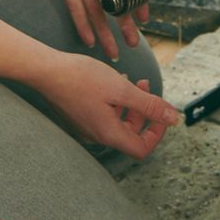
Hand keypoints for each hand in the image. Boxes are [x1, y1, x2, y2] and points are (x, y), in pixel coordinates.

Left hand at [26, 0, 168, 59]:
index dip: (139, 6)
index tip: (145, 21)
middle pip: (117, 7)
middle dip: (125, 27)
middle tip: (133, 45)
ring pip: (98, 15)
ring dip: (105, 33)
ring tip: (113, 53)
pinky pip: (77, 13)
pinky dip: (83, 27)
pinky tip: (90, 41)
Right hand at [32, 53, 178, 159]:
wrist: (46, 71)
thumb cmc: (81, 78)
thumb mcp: (122, 89)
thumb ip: (149, 105)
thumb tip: (173, 118)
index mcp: (109, 134)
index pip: (142, 148)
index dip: (157, 133)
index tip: (160, 111)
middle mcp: (97, 136)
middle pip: (130, 135)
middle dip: (144, 112)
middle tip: (144, 85)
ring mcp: (86, 127)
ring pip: (118, 123)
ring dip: (130, 104)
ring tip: (131, 79)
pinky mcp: (79, 116)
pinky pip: (104, 115)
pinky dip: (115, 102)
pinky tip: (112, 81)